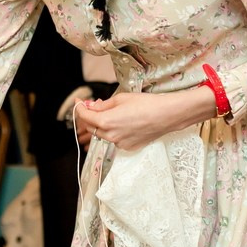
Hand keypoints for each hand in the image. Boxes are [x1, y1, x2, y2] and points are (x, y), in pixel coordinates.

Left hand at [71, 87, 216, 151]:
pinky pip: (115, 139)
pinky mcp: (129, 147)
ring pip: (103, 134)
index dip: (79, 108)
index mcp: (105, 122)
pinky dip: (114, 131)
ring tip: (113, 113)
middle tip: (95, 105)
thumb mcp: (120, 99)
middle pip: (92, 127)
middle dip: (90, 116)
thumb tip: (91, 107)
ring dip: (103, 124)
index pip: (84, 116)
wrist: (168, 115)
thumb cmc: (147, 104)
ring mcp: (120, 143)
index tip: (79, 102)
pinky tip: (124, 122)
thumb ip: (102, 105)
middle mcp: (110, 136)